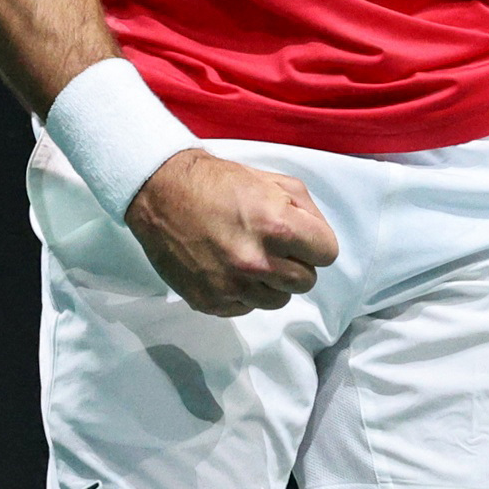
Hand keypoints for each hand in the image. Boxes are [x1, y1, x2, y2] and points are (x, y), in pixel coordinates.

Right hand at [125, 149, 338, 316]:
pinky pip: (246, 308)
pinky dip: (242, 292)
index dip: (315, 242)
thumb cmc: (218, 182)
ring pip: (278, 300)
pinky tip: (226, 267)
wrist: (161, 192)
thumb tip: (317, 239)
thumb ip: (305, 210)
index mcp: (277, 227)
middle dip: (294, 263)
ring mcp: (233, 287)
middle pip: (306, 281)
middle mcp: (258, 263)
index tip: (300, 236)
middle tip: (272, 246)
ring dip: (270, 282)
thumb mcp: (272, 180)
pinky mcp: (212, 302)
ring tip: (248, 257)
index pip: (327, 254)